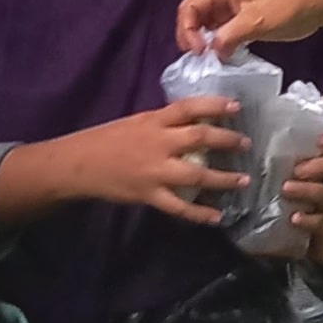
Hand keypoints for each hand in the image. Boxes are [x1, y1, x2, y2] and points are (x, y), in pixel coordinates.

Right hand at [59, 98, 250, 223]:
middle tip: (246, 144)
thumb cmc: (108, 140)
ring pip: (196, 174)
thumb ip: (165, 122)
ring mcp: (154, 171)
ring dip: (223, 179)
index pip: (188, 107)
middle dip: (227, 140)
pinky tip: (217, 217)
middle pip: (199, 137)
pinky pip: (179, 207)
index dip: (214, 105)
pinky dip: (199, 214)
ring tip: (244, 180)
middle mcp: (157, 143)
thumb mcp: (137, 122)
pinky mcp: (148, 194)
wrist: (76, 165)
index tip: (237, 107)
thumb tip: (198, 119)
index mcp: (153, 121)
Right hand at [176, 0, 322, 58]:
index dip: (186, 29)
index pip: (190, 6)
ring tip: (211, 61)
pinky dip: (221, 43)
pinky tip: (225, 56)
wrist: (318, 3)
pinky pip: (225, 30)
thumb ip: (230, 36)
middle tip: (199, 59)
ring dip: (207, 41)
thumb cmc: (289, 5)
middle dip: (193, 36)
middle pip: (196, 15)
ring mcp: (235, 5)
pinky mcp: (246, 18)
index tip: (197, 51)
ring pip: (209, 24)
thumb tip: (213, 52)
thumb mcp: (256, 21)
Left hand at [281, 133, 322, 266]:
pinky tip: (294, 218)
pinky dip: (306, 220)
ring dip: (305, 189)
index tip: (320, 139)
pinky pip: (319, 222)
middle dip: (318, 165)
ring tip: (286, 188)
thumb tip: (267, 133)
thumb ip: (300, 157)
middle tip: (296, 169)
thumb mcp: (311, 174)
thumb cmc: (311, 192)